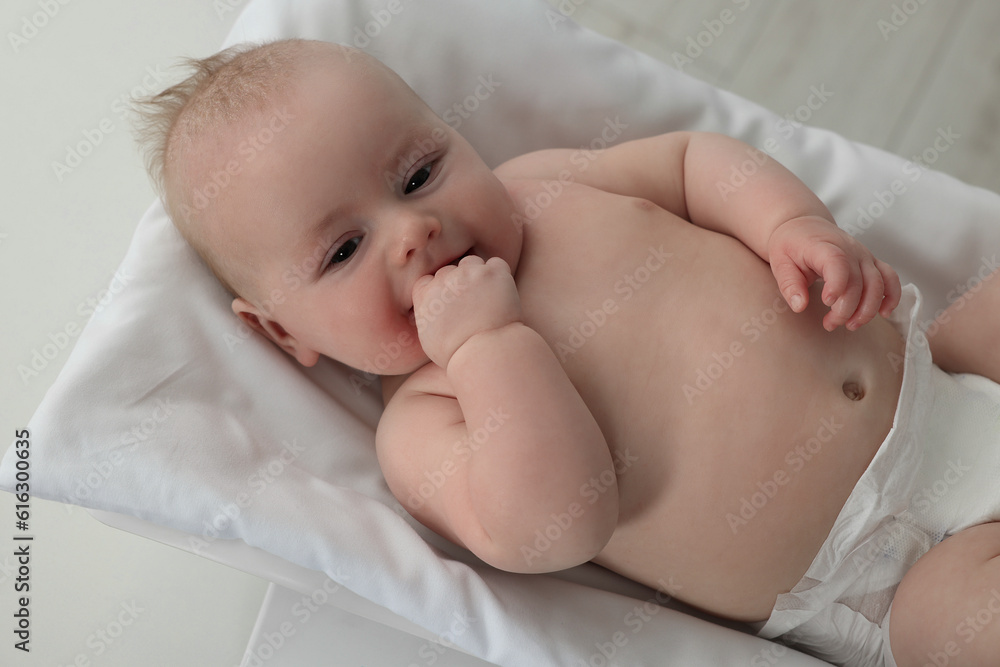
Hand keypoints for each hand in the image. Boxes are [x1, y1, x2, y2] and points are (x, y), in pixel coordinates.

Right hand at [412, 255, 522, 367]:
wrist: (485, 353)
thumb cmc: (456, 353)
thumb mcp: (427, 338)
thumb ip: (426, 315)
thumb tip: (430, 309)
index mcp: (426, 294)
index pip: (428, 281)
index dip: (438, 290)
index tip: (449, 303)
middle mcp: (446, 279)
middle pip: (449, 271)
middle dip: (457, 284)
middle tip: (470, 304)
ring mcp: (471, 273)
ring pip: (472, 263)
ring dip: (477, 275)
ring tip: (486, 298)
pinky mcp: (494, 273)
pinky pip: (496, 264)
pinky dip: (499, 275)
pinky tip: (500, 292)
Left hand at [767, 216, 900, 330]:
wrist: (803, 226)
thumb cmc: (790, 245)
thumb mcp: (780, 263)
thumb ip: (789, 285)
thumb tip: (800, 306)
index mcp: (824, 246)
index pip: (838, 262)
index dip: (837, 284)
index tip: (827, 302)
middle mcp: (849, 249)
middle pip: (859, 281)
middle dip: (847, 309)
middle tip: (830, 324)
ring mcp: (863, 255)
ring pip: (878, 283)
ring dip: (868, 309)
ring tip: (851, 325)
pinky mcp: (871, 262)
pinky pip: (890, 277)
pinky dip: (891, 296)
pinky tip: (883, 313)